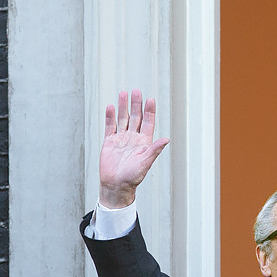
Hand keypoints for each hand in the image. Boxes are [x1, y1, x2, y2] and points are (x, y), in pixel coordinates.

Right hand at [97, 90, 168, 208]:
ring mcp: (121, 139)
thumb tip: (166, 139)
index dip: (149, 111)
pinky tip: (111, 107)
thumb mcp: (145, 163)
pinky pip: (110, 126)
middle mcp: (133, 138)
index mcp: (144, 142)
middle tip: (136, 91)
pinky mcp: (109, 142)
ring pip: (123, 119)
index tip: (150, 99)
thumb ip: (154, 150)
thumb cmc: (132, 177)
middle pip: (135, 117)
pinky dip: (110, 117)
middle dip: (136, 104)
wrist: (116, 186)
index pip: (148, 122)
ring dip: (123, 107)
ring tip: (123, 93)